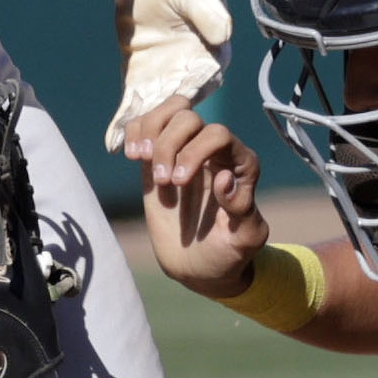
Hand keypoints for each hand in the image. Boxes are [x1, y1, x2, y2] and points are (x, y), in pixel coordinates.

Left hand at [101, 0, 230, 152]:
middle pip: (178, 110)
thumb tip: (223, 33)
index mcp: (212, 55)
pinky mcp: (143, 74)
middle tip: (147, 157)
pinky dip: (124, 121)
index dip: (189, 115)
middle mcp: (193, 72)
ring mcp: (167, 75)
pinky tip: (112, 142)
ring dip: (142, 134)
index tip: (178, 137)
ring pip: (155, 111)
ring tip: (127, 155)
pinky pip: (134, 102)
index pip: (201, 89)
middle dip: (164, 135)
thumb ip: (208, 13)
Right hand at [131, 103, 270, 296]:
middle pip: (189, 118)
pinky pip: (147, 124)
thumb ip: (242, 209)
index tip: (178, 182)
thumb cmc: (228, 252)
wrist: (199, 266)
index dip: (195, 151)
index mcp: (239, 165)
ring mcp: (186, 150)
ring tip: (142, 159)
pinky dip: (136, 131)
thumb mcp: (245, 239)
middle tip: (162, 181)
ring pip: (170, 111)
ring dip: (151, 131)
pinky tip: (133, 156)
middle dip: (169, 144)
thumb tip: (224, 178)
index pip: (218, 134)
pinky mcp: (160, 157)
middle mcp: (213, 151)